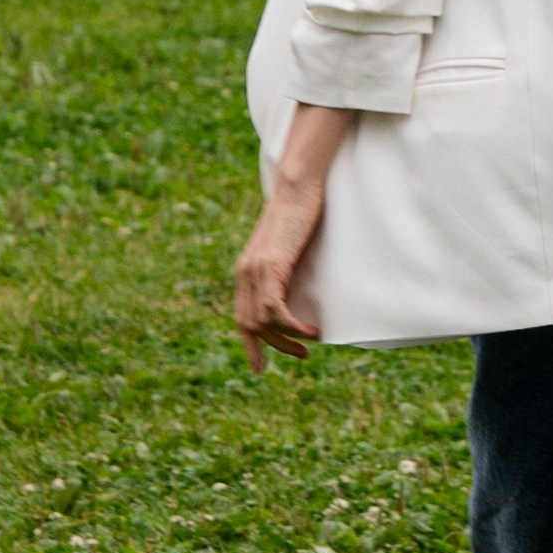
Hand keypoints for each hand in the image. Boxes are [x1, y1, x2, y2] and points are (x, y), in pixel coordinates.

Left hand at [234, 104, 349, 368]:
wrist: (297, 185)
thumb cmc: (299, 212)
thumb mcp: (288, 249)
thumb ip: (284, 271)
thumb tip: (296, 294)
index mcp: (246, 271)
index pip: (241, 317)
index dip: (250, 346)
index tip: (259, 368)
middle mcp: (245, 273)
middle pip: (249, 325)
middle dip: (273, 348)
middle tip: (301, 356)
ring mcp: (256, 270)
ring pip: (263, 321)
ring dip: (287, 340)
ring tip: (311, 344)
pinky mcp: (272, 265)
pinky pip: (275, 309)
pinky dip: (292, 326)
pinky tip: (311, 329)